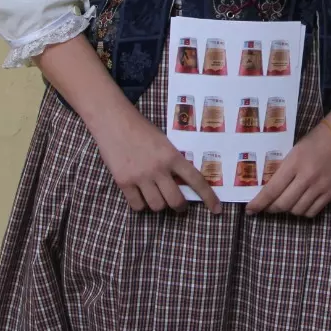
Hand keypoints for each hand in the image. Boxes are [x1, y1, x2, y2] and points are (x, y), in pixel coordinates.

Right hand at [91, 108, 220, 213]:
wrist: (114, 121)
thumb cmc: (141, 128)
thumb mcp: (164, 141)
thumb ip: (173, 160)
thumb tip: (181, 182)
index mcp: (172, 156)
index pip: (196, 180)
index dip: (208, 197)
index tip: (217, 210)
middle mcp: (158, 169)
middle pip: (175, 201)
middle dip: (180, 207)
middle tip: (178, 205)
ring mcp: (140, 176)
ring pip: (157, 206)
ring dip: (159, 205)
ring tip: (156, 196)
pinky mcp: (123, 182)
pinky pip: (137, 206)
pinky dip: (141, 205)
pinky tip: (140, 196)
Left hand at [245, 120, 330, 216]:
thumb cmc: (315, 140)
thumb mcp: (294, 150)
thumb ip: (283, 169)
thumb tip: (268, 188)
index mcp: (294, 163)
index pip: (272, 190)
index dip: (258, 203)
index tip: (250, 209)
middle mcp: (307, 177)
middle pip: (283, 204)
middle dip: (271, 208)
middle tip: (267, 207)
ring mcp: (321, 187)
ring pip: (297, 211)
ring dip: (287, 210)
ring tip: (285, 203)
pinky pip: (312, 212)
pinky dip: (303, 212)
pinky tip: (300, 204)